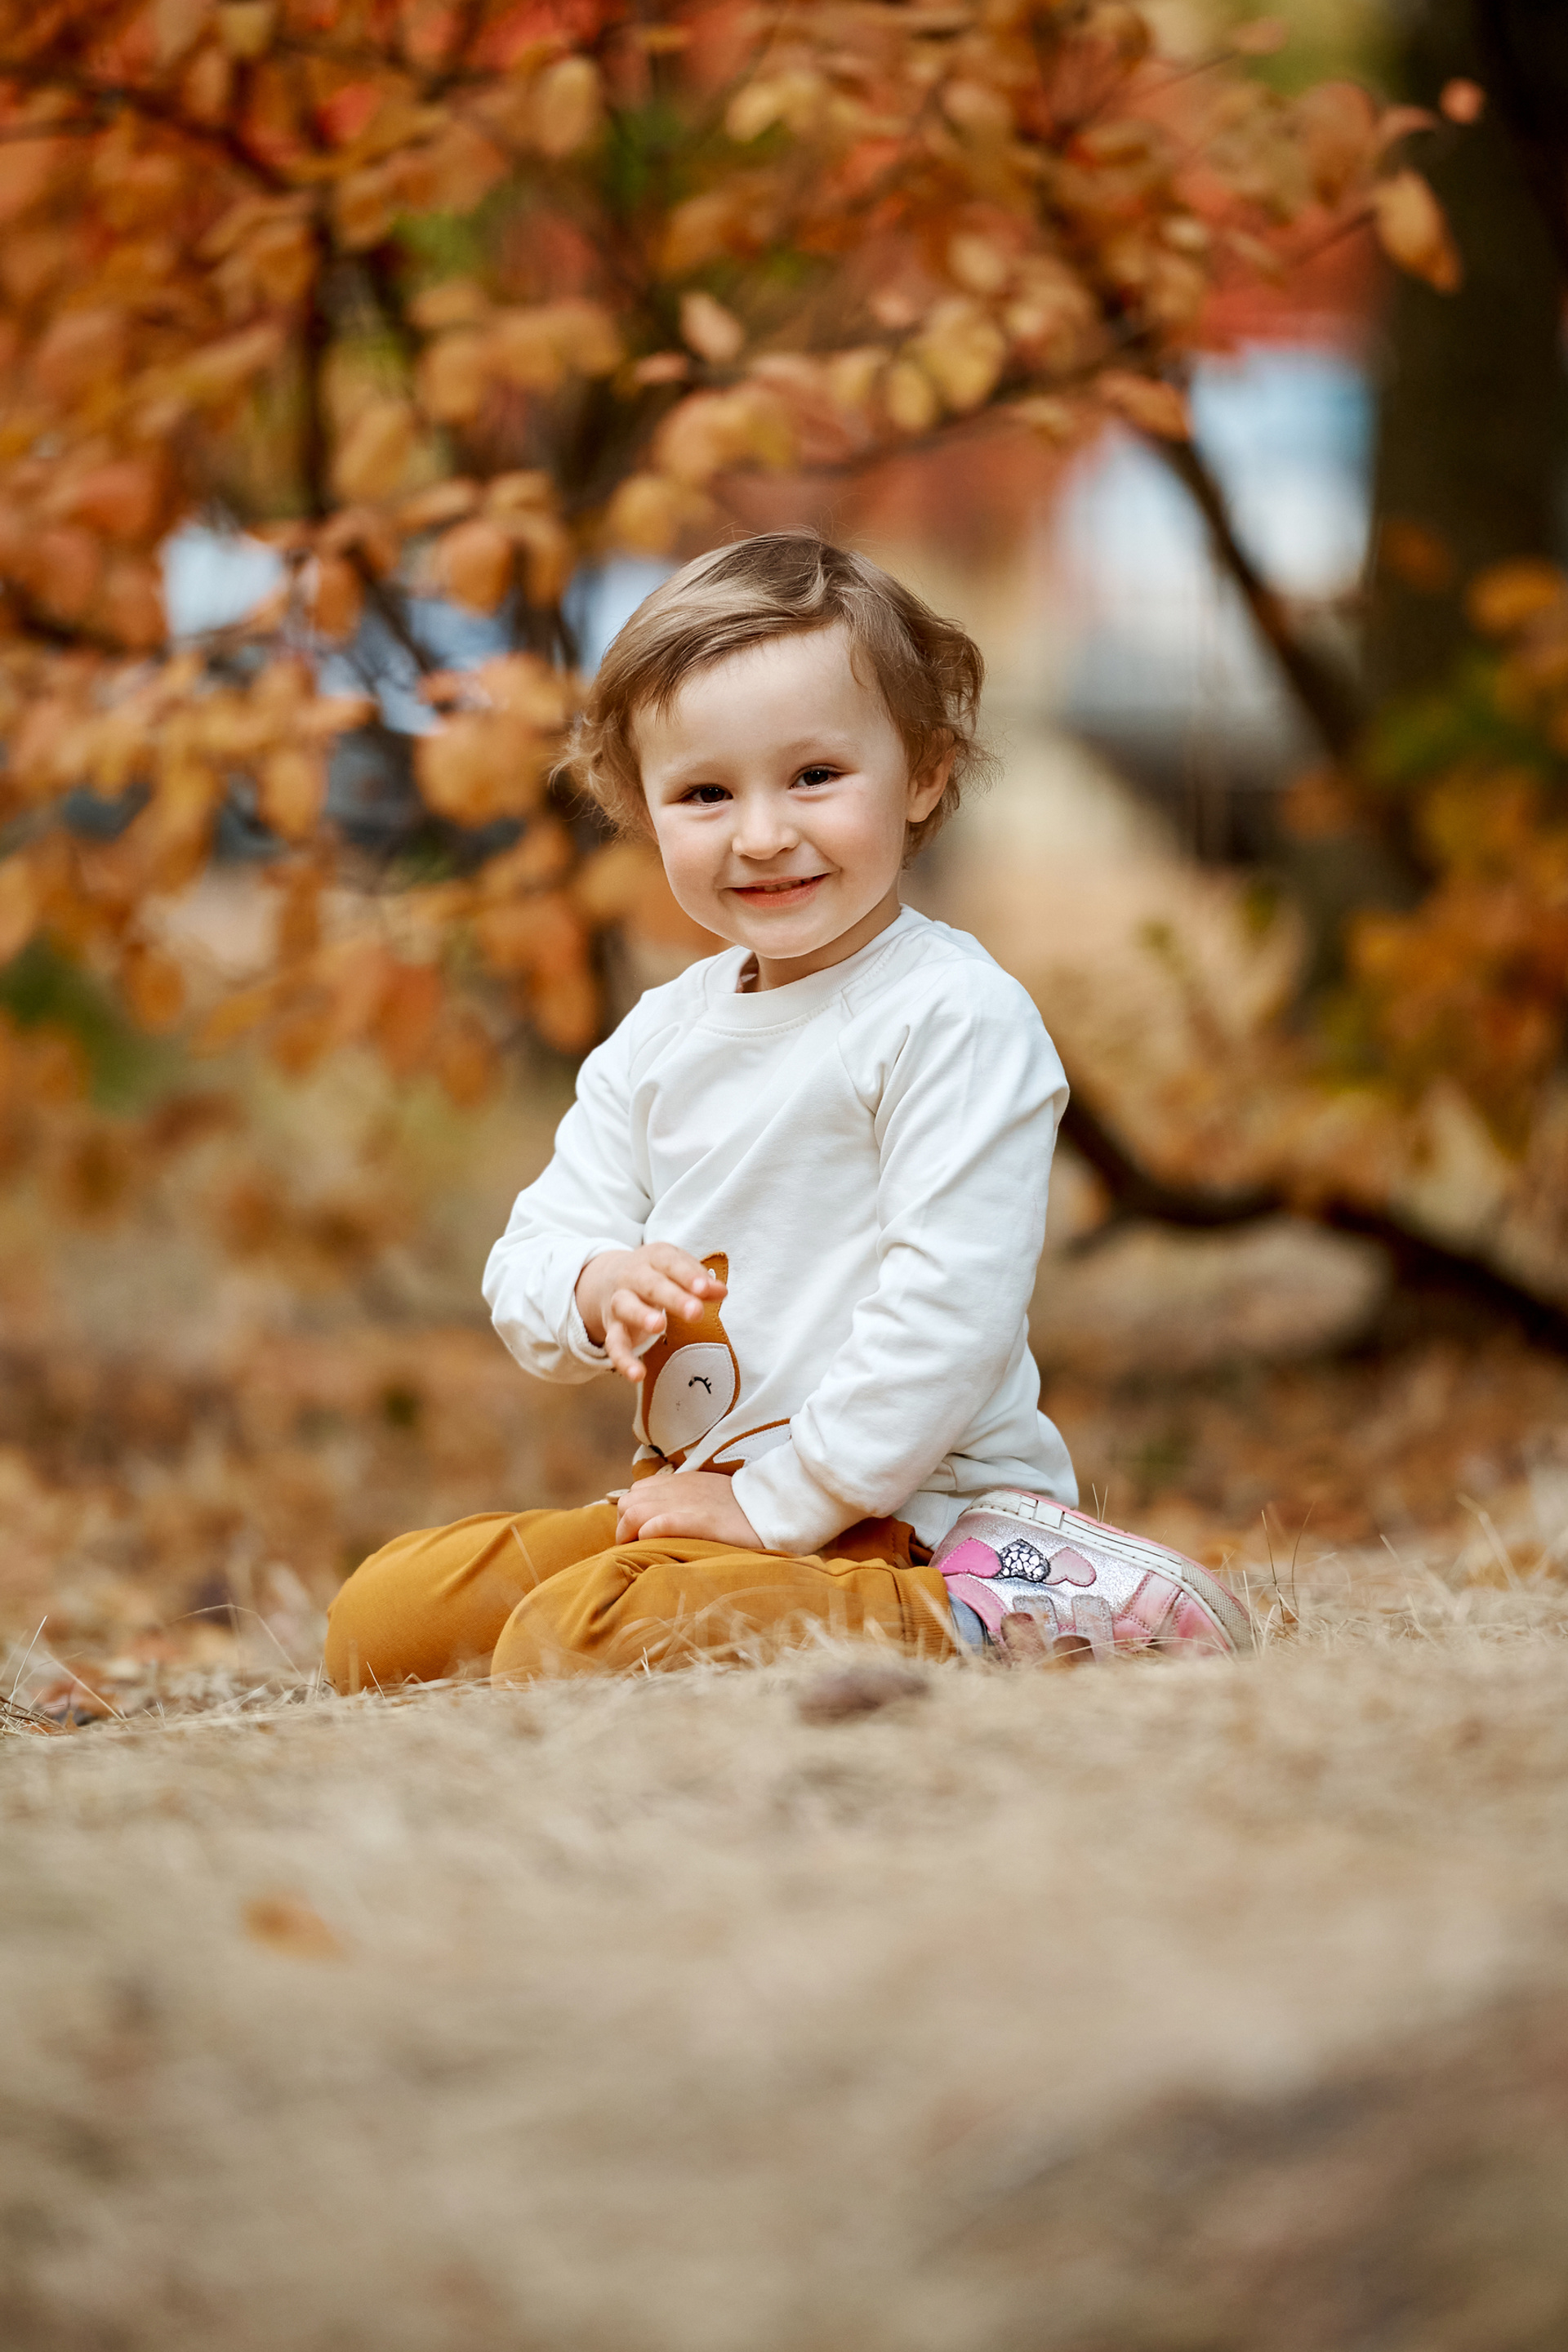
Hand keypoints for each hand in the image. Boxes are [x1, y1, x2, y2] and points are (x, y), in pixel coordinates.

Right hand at [575, 1244, 726, 1383]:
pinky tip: (637, 1374)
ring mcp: (620, 1302)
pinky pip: (615, 1344)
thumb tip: (721, 1291)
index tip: (705, 1289)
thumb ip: (700, 1281)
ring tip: (659, 1327)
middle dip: (673, 1298)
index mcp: (654, 1258)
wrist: (607, 1278)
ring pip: (627, 1307)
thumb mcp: (678, 1269)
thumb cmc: (656, 1274)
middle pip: (652, 1285)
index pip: (671, 1263)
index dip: (688, 1275)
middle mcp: (633, 1277)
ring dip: (642, 1316)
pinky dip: (623, 1360)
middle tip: (695, 1312)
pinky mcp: (613, 1328)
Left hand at [615, 1470, 763, 1549]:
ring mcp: (686, 1503)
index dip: (630, 1516)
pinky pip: (658, 1523)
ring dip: (630, 1534)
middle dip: (624, 1527)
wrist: (772, 1506)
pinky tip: (653, 1545)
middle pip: (627, 1503)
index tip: (637, 1536)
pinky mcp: (698, 1520)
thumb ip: (687, 1500)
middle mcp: (677, 1489)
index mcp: (680, 1482)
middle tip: (637, 1549)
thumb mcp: (709, 1496)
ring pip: (634, 1511)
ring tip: (641, 1553)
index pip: (636, 1492)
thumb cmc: (742, 1509)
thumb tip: (664, 1520)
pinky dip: (648, 1534)